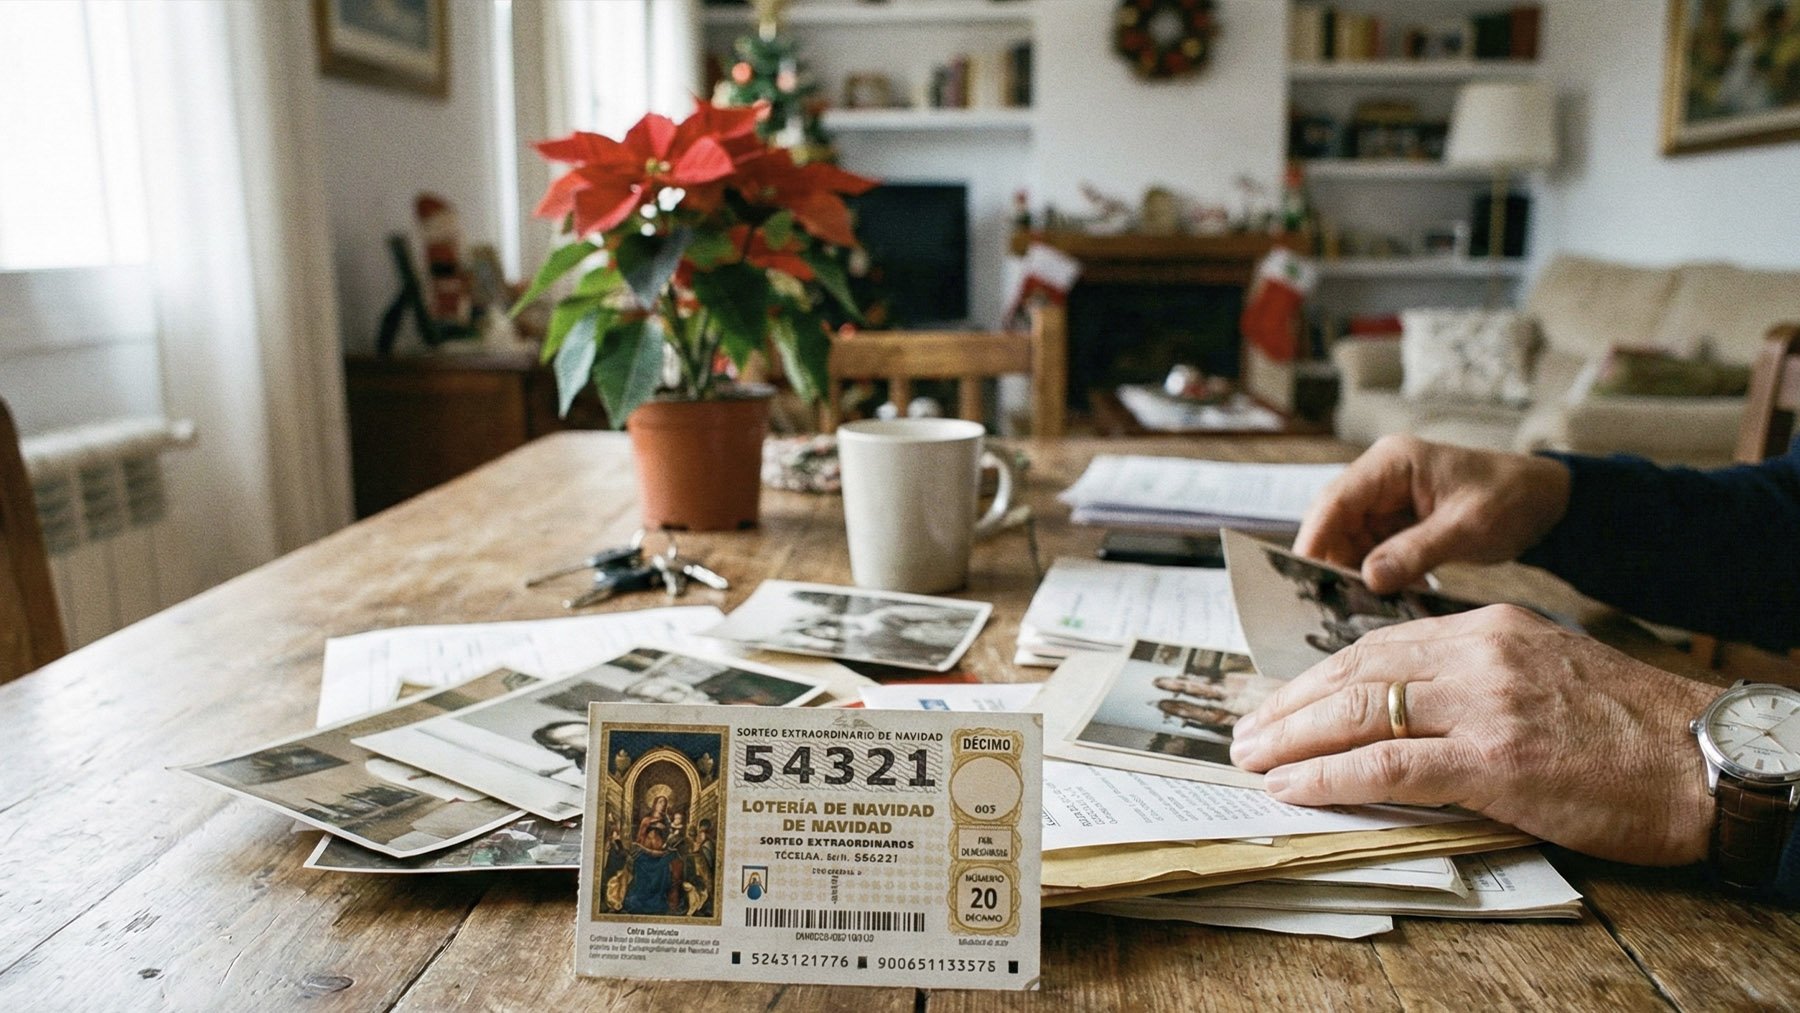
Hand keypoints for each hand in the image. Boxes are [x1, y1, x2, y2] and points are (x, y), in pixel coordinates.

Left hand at [1228, 604, 1718, 865]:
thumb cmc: (1635, 732)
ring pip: (1359, 711)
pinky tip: (1292, 787)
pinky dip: (1327, 776)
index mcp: (1490, 628)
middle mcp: (1479, 653)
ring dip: (1292, 737)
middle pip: (1354, 670)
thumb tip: (1410, 712)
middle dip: (1290, 704)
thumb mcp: (1548, 675)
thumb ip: (1479, 679)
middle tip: (1246, 731)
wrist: (1708, 759)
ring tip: (1251, 759)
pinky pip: (1386, 765)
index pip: (1378, 645)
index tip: (1284, 701)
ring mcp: (1484, 703)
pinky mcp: (1494, 758)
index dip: (1320, 677)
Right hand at [1297, 435, 1572, 593]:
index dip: (1314, 538)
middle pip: (1334, 522)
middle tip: (1329, 603)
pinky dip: (1374, 576)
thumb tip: (1368, 579)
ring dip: (1352, 573)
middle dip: (1330, 561)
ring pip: (1348, 541)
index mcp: (1392, 462)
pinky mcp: (1397, 523)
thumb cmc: (1512, 499)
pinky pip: (1371, 552)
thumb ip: (1416, 551)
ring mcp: (1387, 500)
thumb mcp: (1467, 527)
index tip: (1300, 577)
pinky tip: (1384, 600)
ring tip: (1358, 608)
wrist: (1546, 501)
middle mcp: (1381, 477)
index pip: (1336, 500)